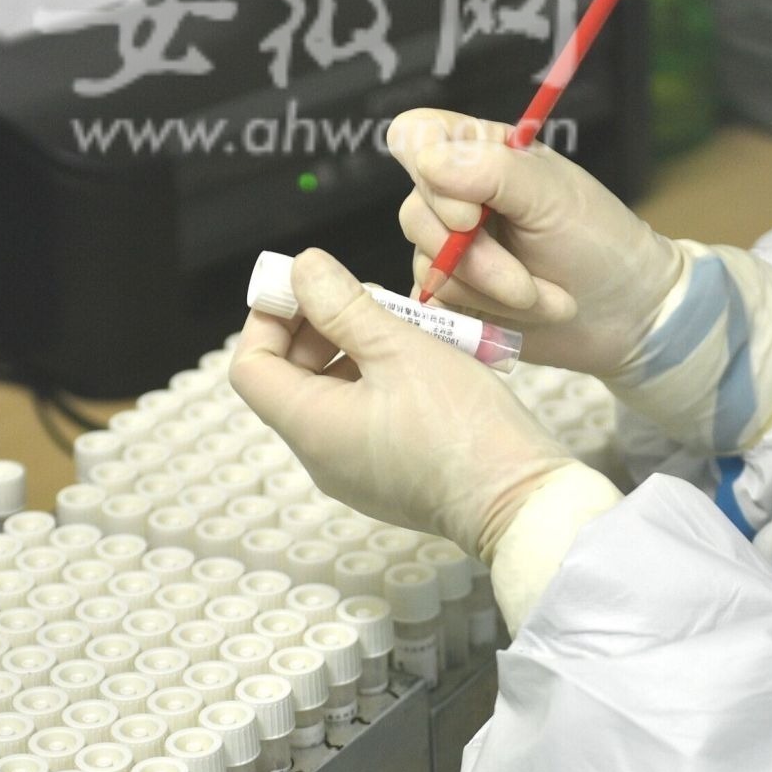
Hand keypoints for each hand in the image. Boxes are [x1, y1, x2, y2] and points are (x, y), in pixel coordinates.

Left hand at [230, 249, 573, 561]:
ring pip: (331, 395)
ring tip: (403, 324)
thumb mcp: (401, 348)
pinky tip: (423, 359)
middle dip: (318, 328)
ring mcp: (353, 472)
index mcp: (310, 426)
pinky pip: (362, 419)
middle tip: (363, 297)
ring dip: (355, 350)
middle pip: (290, 379)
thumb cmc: (464, 428)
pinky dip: (379, 381)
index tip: (304, 286)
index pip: (251, 366)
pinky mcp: (386, 476)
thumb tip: (302, 269)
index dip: (268, 318)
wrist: (520, 501)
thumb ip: (344, 305)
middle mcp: (321, 456)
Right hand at [390, 108, 684, 379]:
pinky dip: (478, 316)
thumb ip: (490, 171)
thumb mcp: (552, 196)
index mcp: (480, 153)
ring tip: (539, 298)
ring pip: (427, 268)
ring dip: (489, 293)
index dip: (428, 171)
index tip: (472, 214)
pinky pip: (432, 305)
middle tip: (528, 281)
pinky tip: (515, 318)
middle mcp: (455, 197)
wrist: (623, 315)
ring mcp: (448, 249)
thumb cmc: (599, 241)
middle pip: (416, 215)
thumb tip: (425, 160)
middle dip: (477, 259)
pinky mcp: (450, 295)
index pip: (416, 134)